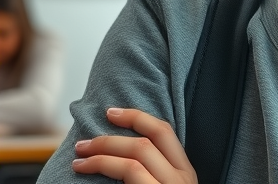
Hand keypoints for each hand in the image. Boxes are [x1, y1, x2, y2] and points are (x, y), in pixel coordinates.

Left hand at [72, 107, 196, 183]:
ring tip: (79, 159)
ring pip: (137, 154)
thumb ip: (153, 173)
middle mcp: (183, 177)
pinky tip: (85, 169)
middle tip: (83, 143)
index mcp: (185, 172)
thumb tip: (121, 152)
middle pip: (148, 141)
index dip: (137, 117)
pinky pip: (130, 170)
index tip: (110, 113)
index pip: (165, 133)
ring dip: (101, 152)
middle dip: (110, 138)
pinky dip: (103, 165)